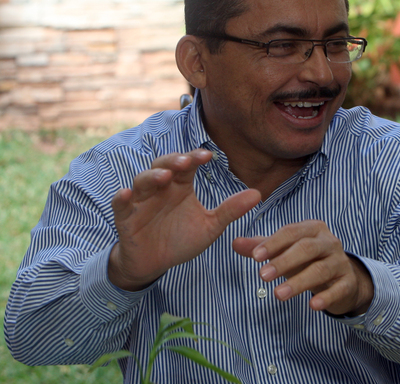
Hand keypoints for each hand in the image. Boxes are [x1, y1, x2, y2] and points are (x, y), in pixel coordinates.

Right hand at [109, 149, 260, 290]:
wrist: (155, 264)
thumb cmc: (181, 239)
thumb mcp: (210, 226)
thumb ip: (230, 210)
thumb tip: (258, 194)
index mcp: (181, 186)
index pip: (188, 165)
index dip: (196, 158)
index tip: (209, 156)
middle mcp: (161, 188)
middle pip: (163, 165)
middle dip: (174, 161)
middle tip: (187, 162)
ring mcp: (141, 202)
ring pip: (142, 181)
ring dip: (152, 176)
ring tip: (165, 177)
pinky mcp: (126, 218)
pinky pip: (120, 205)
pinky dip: (121, 198)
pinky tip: (126, 194)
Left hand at [232, 220, 373, 315]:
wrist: (342, 277)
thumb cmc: (308, 259)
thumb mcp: (285, 250)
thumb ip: (260, 246)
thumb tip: (234, 243)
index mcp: (312, 228)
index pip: (291, 232)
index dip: (273, 243)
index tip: (255, 257)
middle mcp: (329, 242)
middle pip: (306, 249)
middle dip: (283, 262)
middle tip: (262, 276)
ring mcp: (341, 261)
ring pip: (320, 270)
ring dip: (298, 282)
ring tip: (278, 294)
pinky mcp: (348, 282)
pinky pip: (338, 289)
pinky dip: (326, 297)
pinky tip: (312, 306)